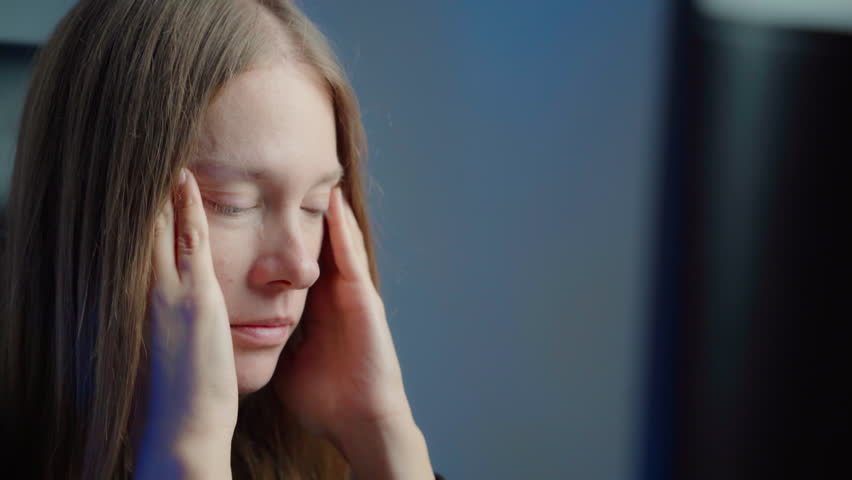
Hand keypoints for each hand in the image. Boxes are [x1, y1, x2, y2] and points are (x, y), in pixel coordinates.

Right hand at [136, 169, 236, 478]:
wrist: (183, 428)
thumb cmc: (179, 393)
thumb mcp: (163, 345)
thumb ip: (164, 316)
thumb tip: (164, 304)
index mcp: (142, 301)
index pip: (136, 241)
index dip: (136, 207)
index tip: (137, 176)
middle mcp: (147, 291)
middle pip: (139, 225)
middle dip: (139, 188)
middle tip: (138, 147)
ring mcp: (169, 292)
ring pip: (159, 225)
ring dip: (160, 188)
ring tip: (162, 149)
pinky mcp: (194, 298)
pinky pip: (189, 241)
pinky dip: (185, 207)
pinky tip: (183, 178)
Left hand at [273, 186, 412, 441]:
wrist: (358, 419)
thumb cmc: (324, 399)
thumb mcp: (286, 362)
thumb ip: (268, 344)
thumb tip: (236, 337)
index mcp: (313, 310)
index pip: (292, 266)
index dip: (278, 242)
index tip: (253, 215)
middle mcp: (332, 297)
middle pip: (313, 246)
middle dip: (302, 216)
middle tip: (284, 181)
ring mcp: (350, 295)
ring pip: (336, 244)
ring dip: (327, 212)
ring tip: (316, 178)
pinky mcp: (364, 298)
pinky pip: (352, 257)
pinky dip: (344, 230)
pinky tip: (336, 205)